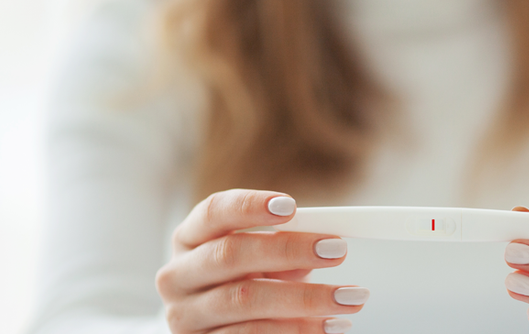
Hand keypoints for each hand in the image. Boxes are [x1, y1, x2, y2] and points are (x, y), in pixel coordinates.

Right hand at [155, 189, 368, 333]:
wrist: (216, 332)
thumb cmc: (243, 284)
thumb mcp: (258, 262)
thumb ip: (283, 248)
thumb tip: (326, 241)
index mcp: (189, 239)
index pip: (213, 212)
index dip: (249, 206)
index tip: (291, 206)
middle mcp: (178, 277)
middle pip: (230, 255)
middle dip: (288, 250)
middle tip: (338, 250)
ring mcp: (185, 317)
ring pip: (245, 301)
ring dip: (305, 299)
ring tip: (350, 297)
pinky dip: (295, 331)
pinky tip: (328, 325)